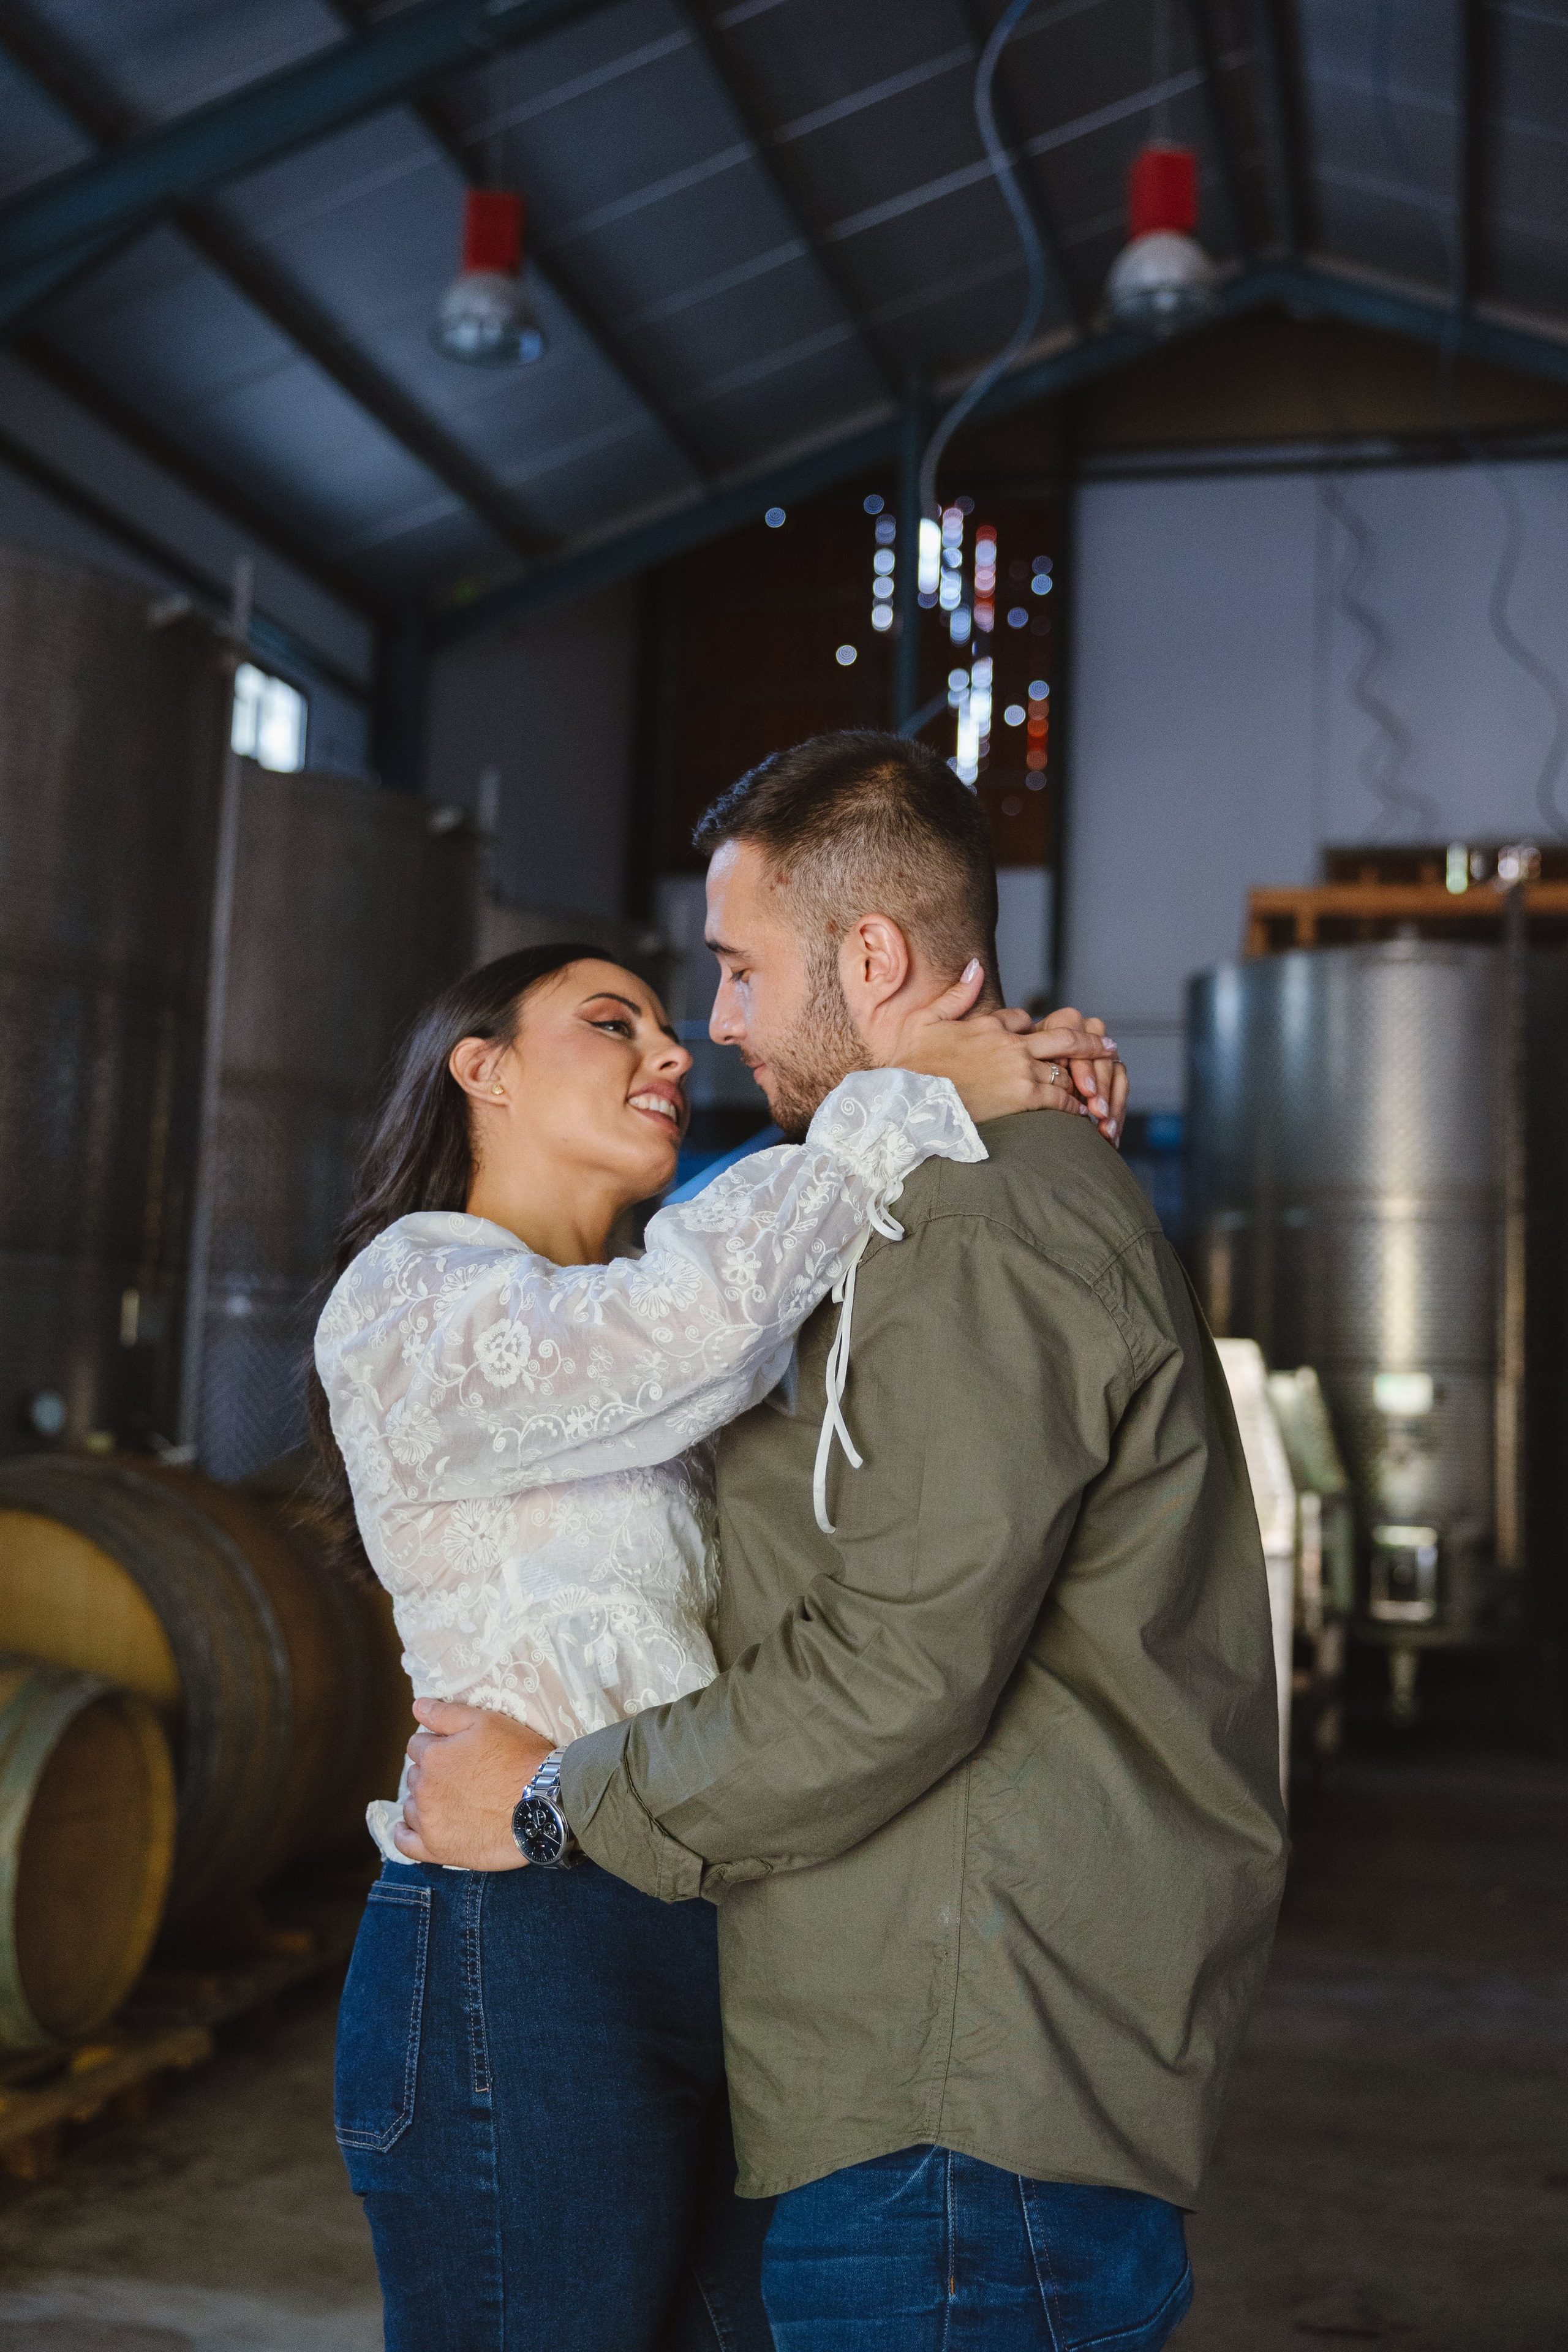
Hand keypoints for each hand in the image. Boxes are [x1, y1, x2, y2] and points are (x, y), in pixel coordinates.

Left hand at [394, 1696, 551, 1869]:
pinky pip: (405, 1844)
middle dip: (432, 1772)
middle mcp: (425, 1790)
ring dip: (423, 1800)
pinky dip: (405, 1834)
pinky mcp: (437, 1850)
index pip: (418, 1745)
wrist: (544, 1804)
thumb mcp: (487, 1722)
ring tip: (451, 1800)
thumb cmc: (519, 1759)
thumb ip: (446, 1714)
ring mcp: (429, 1822)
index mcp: (433, 1757)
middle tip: (461, 1776)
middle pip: (415, 1775)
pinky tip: (413, 1827)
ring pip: (411, 1805)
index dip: (437, 1745)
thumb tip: (417, 1706)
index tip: (457, 1752)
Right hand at [886, 963, 1122, 1132]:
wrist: (908, 1102)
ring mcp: (1019, 1069)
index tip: (1037, 1039)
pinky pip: (1060, 1095)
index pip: (1022, 1020)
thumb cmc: (910, 1064)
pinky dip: (1075, 1102)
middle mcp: (1011, 1044)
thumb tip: (976, 964)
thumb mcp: (926, 1019)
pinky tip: (1083, 1110)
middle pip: (1063, 1037)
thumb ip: (957, 994)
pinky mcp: (1022, 1095)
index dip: (1029, 1029)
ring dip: (1084, 1076)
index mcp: (989, 1024)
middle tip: (1110, 1044)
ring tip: (1101, 1085)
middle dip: (1089, 1041)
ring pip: (1065, 1067)